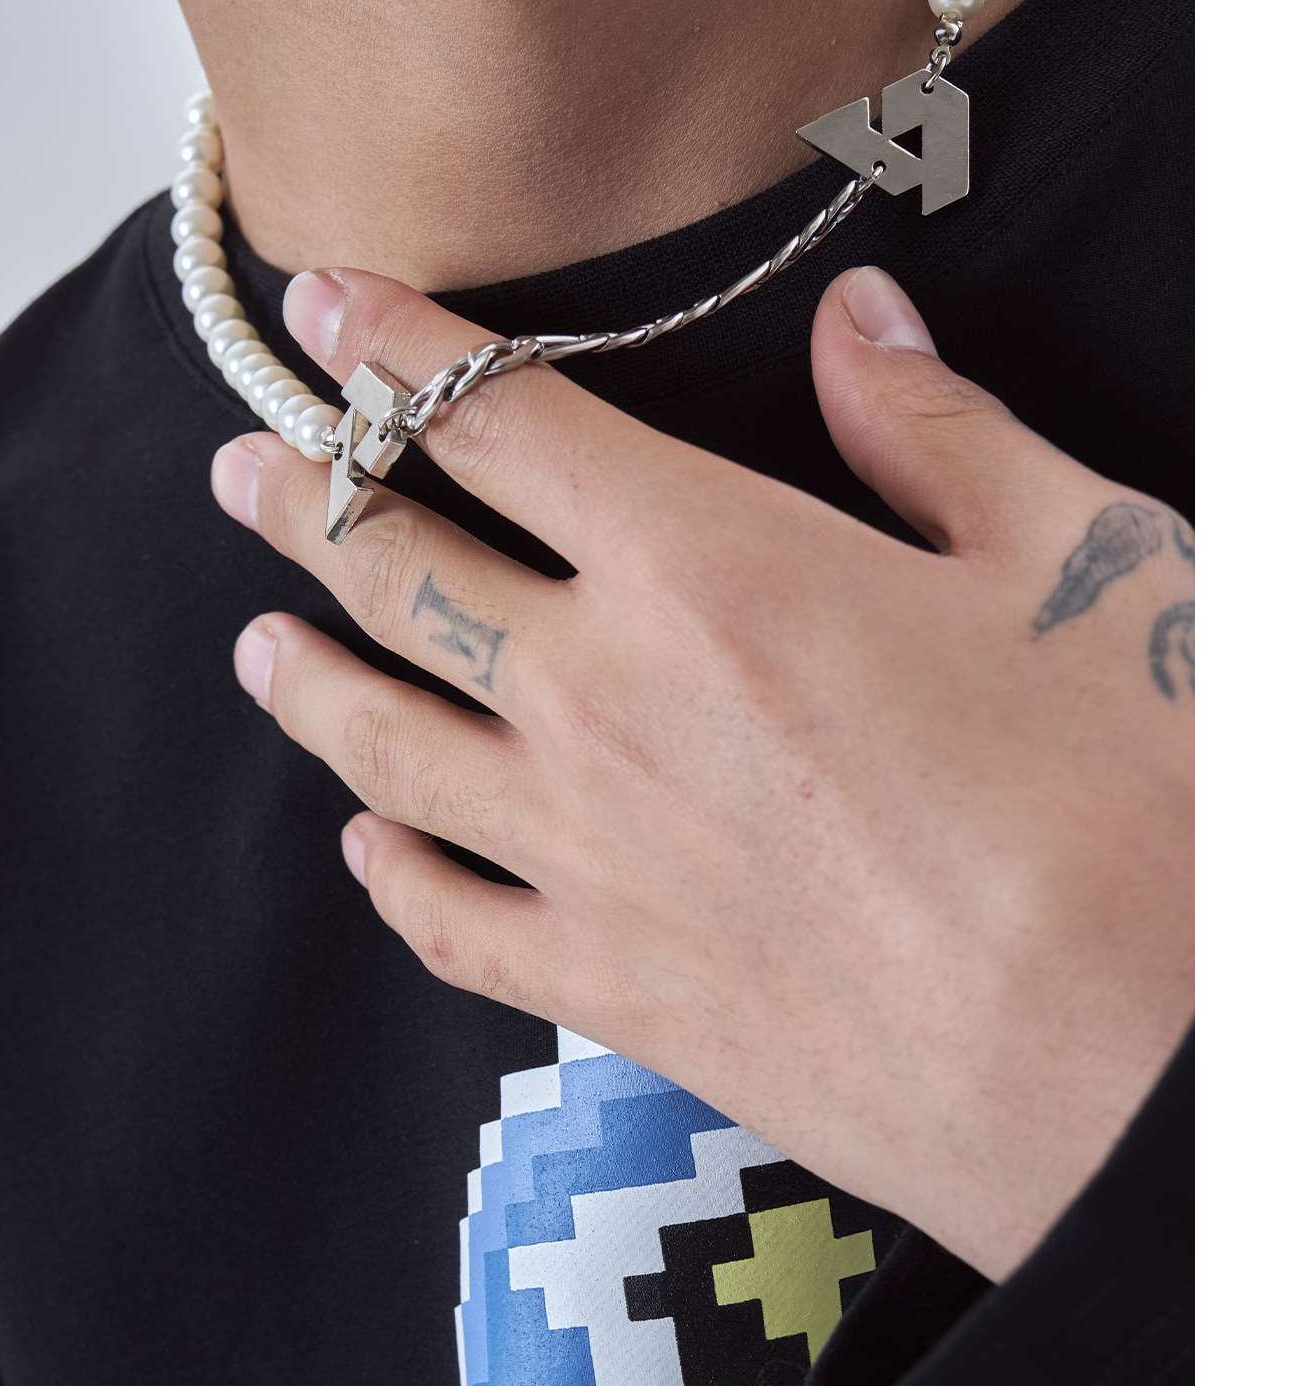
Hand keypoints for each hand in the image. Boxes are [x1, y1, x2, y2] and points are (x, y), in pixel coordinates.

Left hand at [210, 264, 1192, 1280]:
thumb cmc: (1134, 808)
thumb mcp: (1075, 564)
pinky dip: (390, 875)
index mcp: (710, 567)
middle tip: (242, 472)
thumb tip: (860, 325)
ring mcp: (591, 857)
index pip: (495, 422)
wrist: (1142, 1071)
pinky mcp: (615, 990)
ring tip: (258, 644)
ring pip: (386, 743)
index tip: (321, 314)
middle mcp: (607, 702)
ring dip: (307, 679)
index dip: (391, 350)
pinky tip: (364, 844)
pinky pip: (450, 923)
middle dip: (307, 504)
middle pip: (400, 575)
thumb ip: (936, 435)